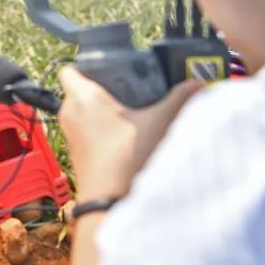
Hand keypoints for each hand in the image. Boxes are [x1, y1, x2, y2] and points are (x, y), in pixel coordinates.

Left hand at [58, 66, 202, 198]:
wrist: (110, 200)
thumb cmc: (127, 159)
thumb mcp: (159, 122)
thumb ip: (178, 99)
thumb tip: (195, 83)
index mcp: (82, 96)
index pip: (70, 69)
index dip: (86, 64)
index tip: (109, 65)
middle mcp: (69, 113)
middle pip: (79, 89)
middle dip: (101, 86)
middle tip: (128, 86)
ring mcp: (70, 134)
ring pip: (82, 111)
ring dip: (101, 109)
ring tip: (131, 110)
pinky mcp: (76, 151)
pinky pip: (84, 130)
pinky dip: (100, 128)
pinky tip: (125, 135)